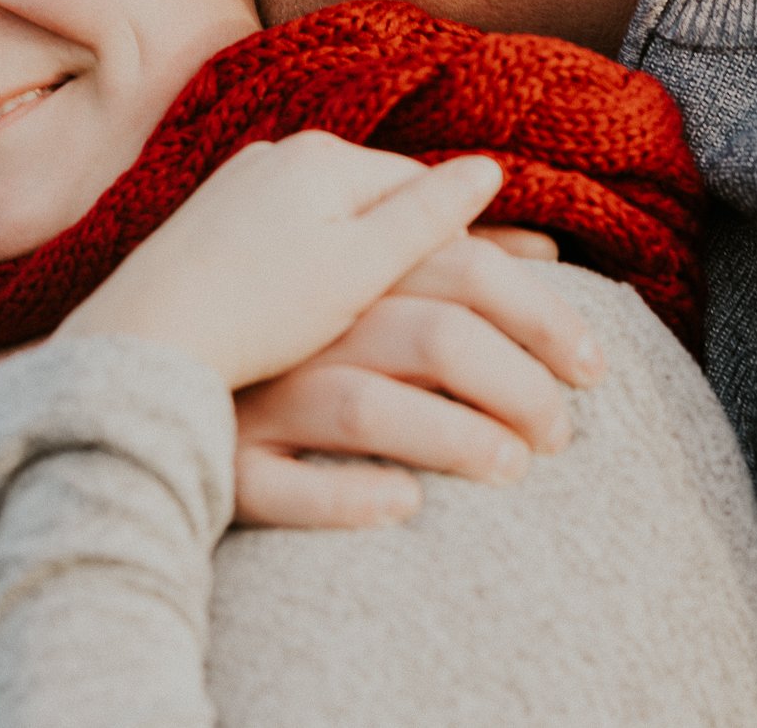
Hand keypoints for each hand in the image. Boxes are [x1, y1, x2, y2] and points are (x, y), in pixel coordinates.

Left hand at [59, 133, 503, 390]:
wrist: (147, 339)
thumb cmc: (263, 310)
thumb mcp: (362, 268)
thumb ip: (428, 216)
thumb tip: (489, 168)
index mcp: (325, 157)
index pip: (421, 184)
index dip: (453, 239)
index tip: (462, 295)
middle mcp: (280, 151)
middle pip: (374, 194)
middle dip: (403, 244)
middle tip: (412, 308)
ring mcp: (240, 181)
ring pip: (329, 213)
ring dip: (354, 253)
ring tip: (355, 312)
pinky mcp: (210, 217)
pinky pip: (285, 228)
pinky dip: (306, 259)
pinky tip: (300, 306)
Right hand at [233, 228, 606, 526]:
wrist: (160, 382)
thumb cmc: (298, 338)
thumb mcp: (369, 286)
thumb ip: (451, 261)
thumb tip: (545, 246)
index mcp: (349, 274)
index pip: (465, 268)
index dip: (543, 315)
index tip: (596, 366)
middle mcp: (308, 330)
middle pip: (433, 336)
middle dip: (516, 385)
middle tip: (561, 434)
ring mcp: (263, 396)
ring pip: (366, 408)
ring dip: (453, 439)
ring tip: (513, 469)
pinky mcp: (228, 464)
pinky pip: (282, 488)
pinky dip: (347, 497)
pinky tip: (407, 508)